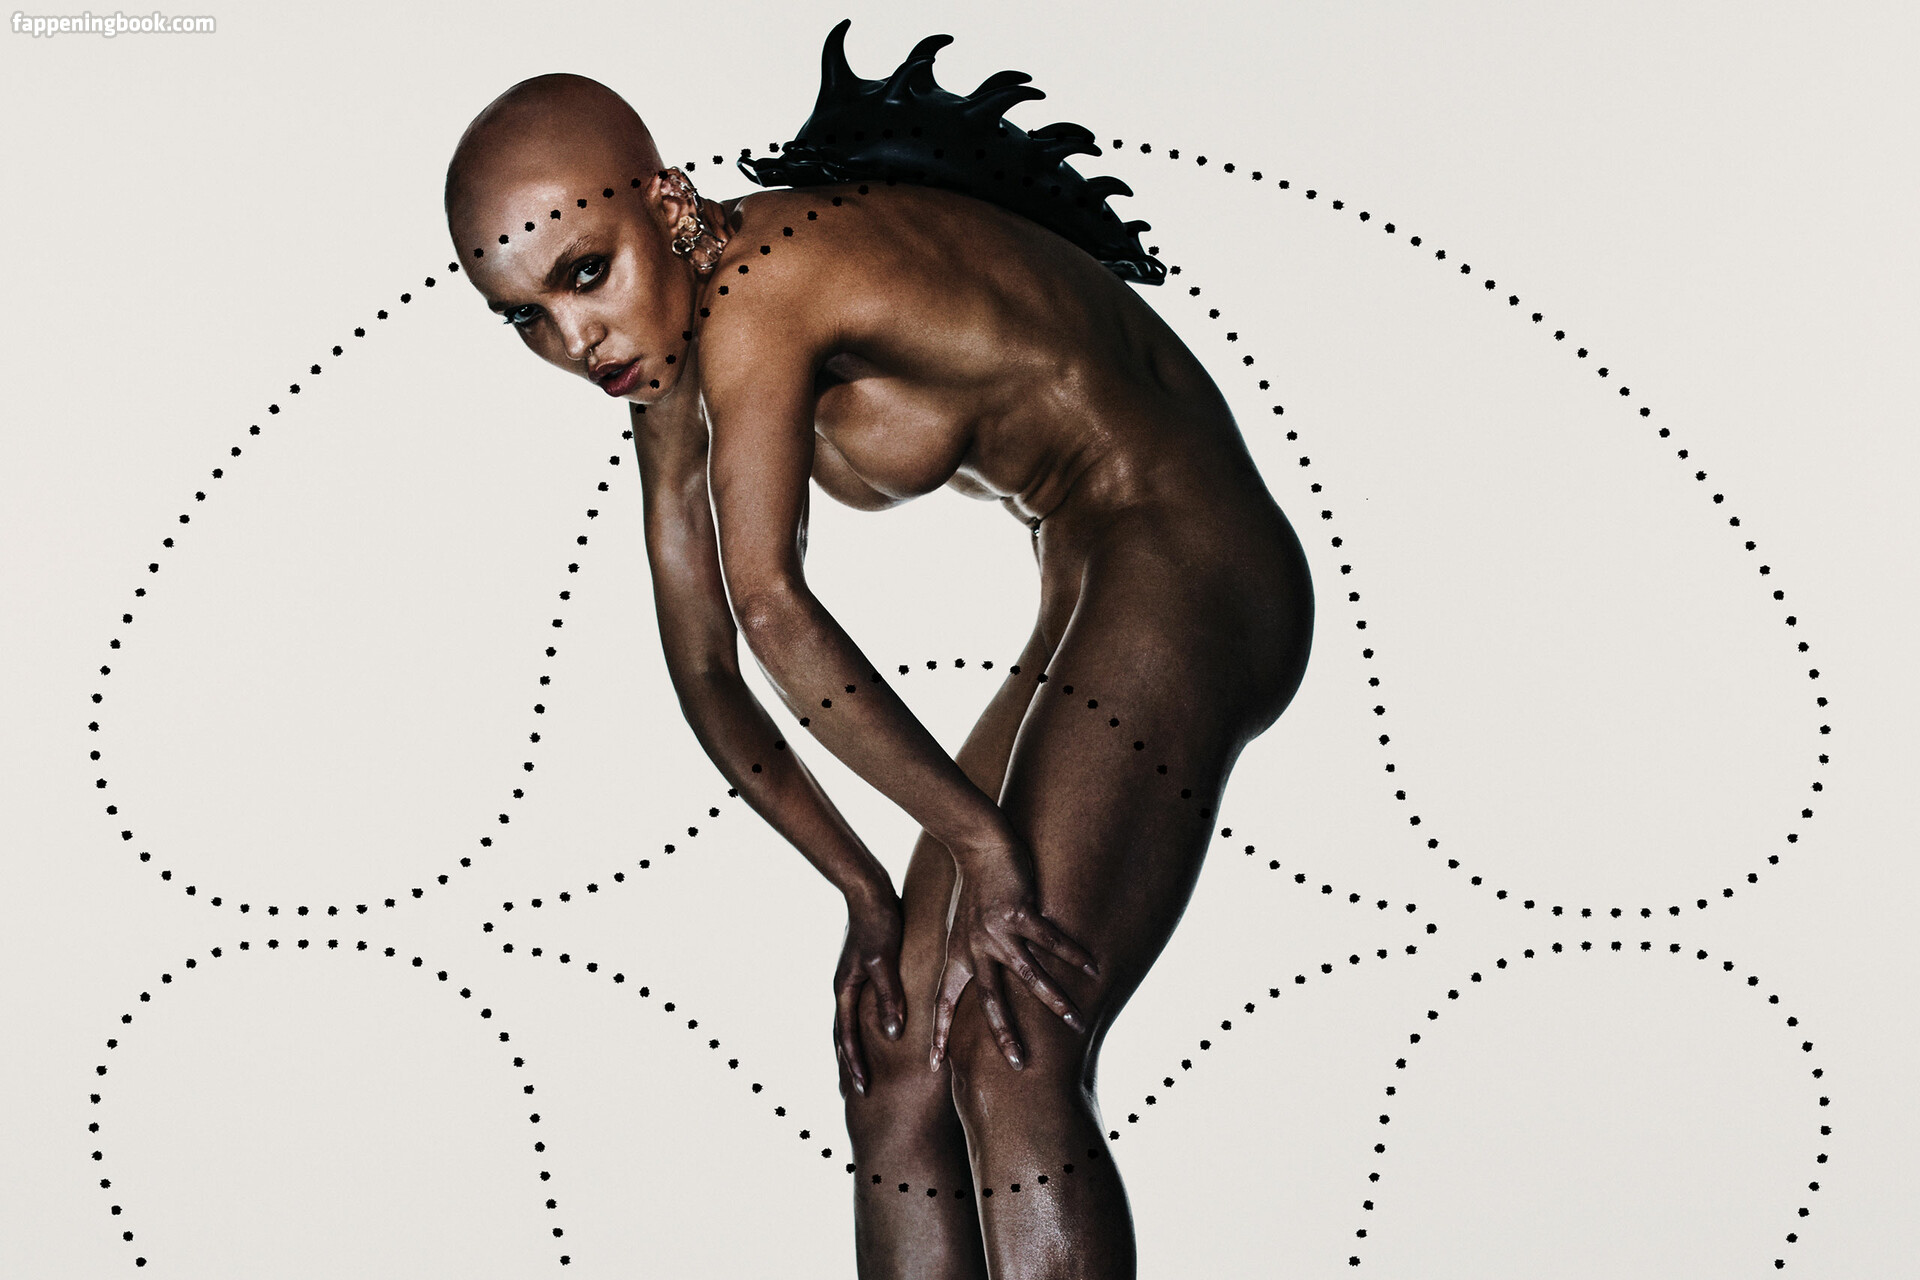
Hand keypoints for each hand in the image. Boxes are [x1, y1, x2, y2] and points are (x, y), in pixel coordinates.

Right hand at [834, 885, 907, 1096]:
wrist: (868, 891)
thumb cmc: (878, 923)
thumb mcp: (884, 961)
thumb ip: (889, 996)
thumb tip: (892, 1034)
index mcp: (844, 989)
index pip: (846, 1037)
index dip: (854, 1064)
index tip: (861, 1089)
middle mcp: (843, 987)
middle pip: (841, 1034)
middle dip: (847, 1063)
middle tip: (852, 1091)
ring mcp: (851, 978)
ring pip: (848, 1022)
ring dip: (852, 1046)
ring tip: (858, 1067)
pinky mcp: (862, 969)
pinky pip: (859, 1006)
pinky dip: (861, 1025)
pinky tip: (873, 1029)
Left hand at [929, 837, 1098, 1071]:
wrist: (979, 845)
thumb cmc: (975, 888)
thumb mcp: (962, 926)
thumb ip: (972, 954)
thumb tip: (982, 978)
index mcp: (959, 953)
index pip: (944, 1000)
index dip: (939, 1032)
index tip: (933, 1065)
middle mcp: (975, 946)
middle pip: (989, 999)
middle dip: (1004, 1033)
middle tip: (1019, 1063)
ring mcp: (998, 930)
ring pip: (1028, 974)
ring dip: (1054, 1000)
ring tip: (1075, 1022)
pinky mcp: (1019, 912)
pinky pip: (1051, 940)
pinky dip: (1074, 954)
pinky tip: (1093, 968)